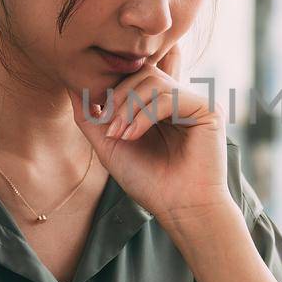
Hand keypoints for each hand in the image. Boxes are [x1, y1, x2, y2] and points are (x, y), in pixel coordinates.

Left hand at [72, 42, 232, 225]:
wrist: (178, 208)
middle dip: (118, 95)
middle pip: (143, 72)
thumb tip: (72, 86)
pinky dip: (145, 115)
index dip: (112, 88)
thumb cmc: (148, 181)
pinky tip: (133, 135)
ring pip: (154, 81)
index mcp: (159, 106)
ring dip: (128, 106)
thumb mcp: (110, 144)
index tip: (98, 113)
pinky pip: (169, 97)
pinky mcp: (208, 109)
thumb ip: (91, 116)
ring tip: (119, 133)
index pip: (134, 76)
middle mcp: (179, 100)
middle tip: (106, 123)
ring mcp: (194, 103)